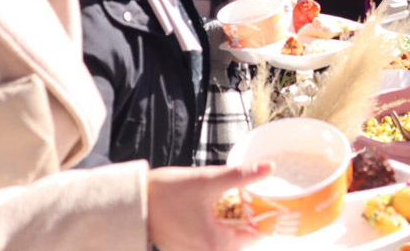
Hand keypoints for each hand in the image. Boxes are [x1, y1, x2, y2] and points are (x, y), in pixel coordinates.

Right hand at [147, 162, 272, 250]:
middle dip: (250, 218)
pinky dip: (218, 226)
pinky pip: (210, 240)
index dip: (266, 217)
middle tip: (256, 196)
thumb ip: (242, 175)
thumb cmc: (168, 192)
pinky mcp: (183, 249)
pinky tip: (218, 208)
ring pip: (226, 240)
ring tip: (239, 200)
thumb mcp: (209, 180)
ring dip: (234, 222)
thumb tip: (269, 167)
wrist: (135, 201)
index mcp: (216, 245)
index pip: (255, 236)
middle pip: (241, 238)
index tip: (273, 200)